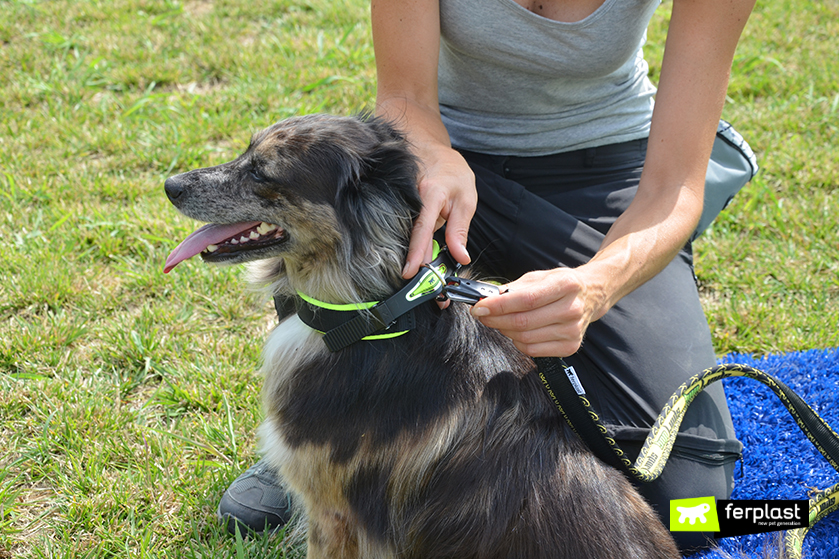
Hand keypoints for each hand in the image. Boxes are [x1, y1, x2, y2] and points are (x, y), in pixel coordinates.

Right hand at [402, 145, 476, 278]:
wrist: (431, 150)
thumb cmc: (451, 173)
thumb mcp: (465, 201)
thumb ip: (460, 230)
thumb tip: (461, 257)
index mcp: (430, 194)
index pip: (422, 228)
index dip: (416, 252)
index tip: (410, 272)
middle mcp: (411, 197)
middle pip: (411, 236)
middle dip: (416, 262)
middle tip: (422, 285)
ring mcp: (401, 201)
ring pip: (406, 234)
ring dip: (415, 254)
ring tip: (421, 273)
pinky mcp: (398, 205)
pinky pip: (405, 228)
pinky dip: (413, 243)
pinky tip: (418, 254)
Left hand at [470, 268, 605, 357]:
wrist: (592, 295)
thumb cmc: (562, 284)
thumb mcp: (540, 276)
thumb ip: (513, 288)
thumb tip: (487, 299)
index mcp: (565, 285)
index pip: (525, 300)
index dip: (498, 305)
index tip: (479, 306)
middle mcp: (572, 309)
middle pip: (523, 322)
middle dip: (495, 319)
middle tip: (482, 314)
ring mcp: (572, 330)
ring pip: (525, 338)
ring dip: (504, 330)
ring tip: (499, 320)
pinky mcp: (571, 346)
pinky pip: (533, 350)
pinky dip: (517, 342)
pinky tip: (516, 331)